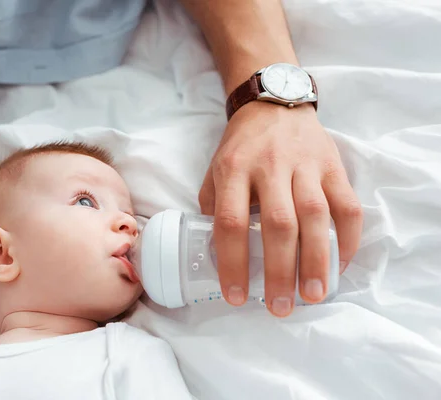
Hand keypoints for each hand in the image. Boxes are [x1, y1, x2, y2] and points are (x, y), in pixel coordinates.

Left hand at [199, 102, 361, 316]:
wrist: (273, 104)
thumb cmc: (241, 147)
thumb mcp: (215, 171)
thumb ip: (214, 207)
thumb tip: (216, 254)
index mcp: (233, 170)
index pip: (230, 222)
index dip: (233, 263)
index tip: (236, 297)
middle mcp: (270, 166)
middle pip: (278, 224)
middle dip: (280, 271)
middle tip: (280, 307)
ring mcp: (305, 165)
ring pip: (316, 216)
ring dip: (317, 261)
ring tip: (314, 296)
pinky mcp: (333, 165)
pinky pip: (347, 205)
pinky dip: (348, 239)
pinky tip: (339, 266)